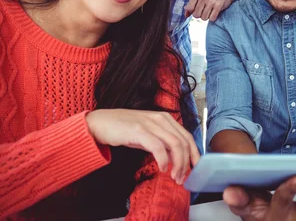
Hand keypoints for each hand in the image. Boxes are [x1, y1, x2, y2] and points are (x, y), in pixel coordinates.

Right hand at [85, 109, 200, 184]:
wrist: (100, 123)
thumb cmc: (123, 129)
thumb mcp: (148, 133)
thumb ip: (162, 142)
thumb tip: (175, 157)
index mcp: (165, 118)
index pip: (187, 136)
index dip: (194, 153)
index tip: (195, 167)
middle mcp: (161, 119)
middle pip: (183, 141)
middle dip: (186, 162)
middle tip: (182, 177)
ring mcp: (150, 123)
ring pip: (174, 144)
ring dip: (177, 164)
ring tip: (174, 176)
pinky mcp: (139, 131)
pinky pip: (158, 147)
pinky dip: (163, 160)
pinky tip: (162, 168)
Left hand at [184, 0, 235, 20]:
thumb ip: (191, 4)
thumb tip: (186, 15)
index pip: (189, 8)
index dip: (191, 12)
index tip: (195, 10)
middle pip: (196, 15)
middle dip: (199, 15)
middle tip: (204, 11)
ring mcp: (211, 1)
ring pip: (203, 18)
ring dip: (206, 17)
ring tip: (209, 11)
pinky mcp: (218, 6)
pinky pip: (211, 18)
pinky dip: (212, 18)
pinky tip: (214, 13)